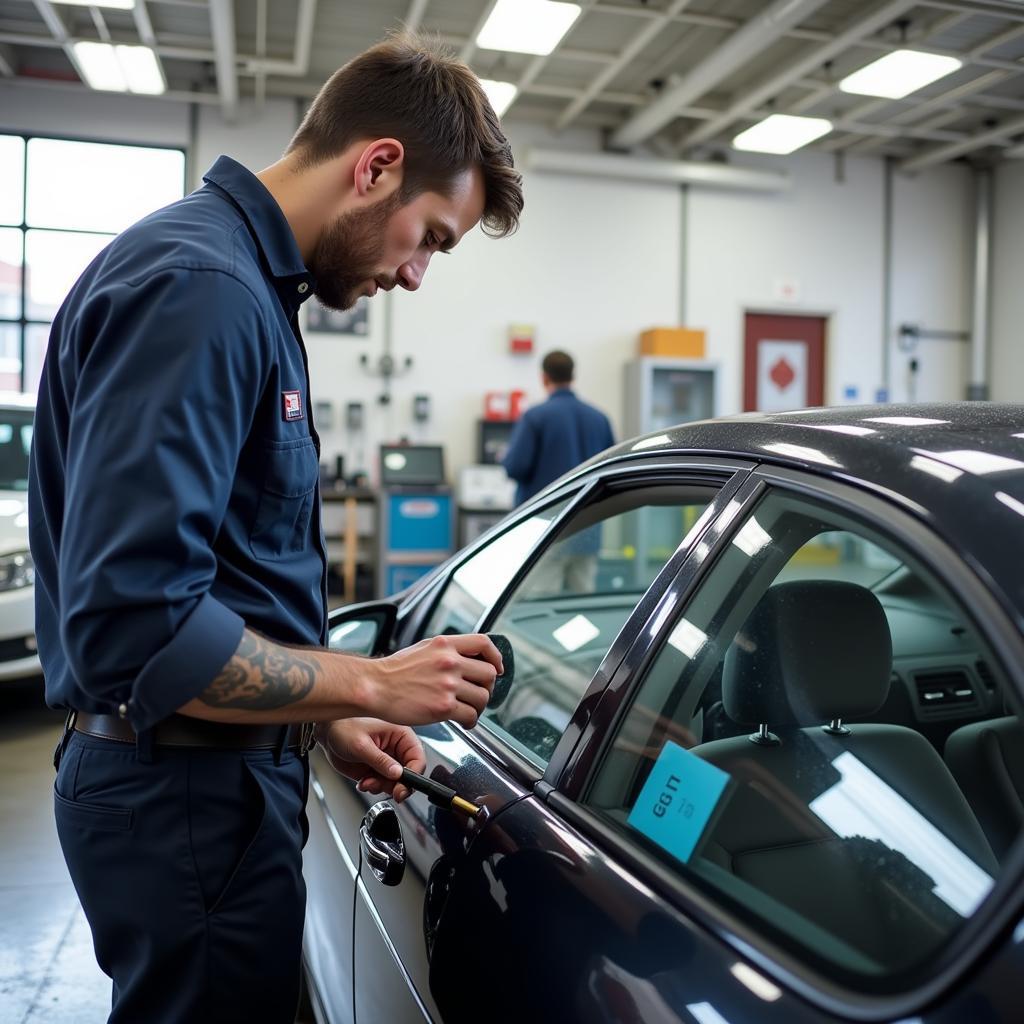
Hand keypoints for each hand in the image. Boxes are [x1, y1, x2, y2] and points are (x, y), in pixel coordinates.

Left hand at [317, 718, 424, 802]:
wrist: (326, 733)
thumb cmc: (343, 727)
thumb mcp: (362, 745)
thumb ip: (380, 761)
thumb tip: (398, 774)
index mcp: (399, 734)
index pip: (417, 757)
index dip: (413, 774)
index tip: (403, 787)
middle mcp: (396, 747)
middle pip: (409, 773)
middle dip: (397, 785)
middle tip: (390, 792)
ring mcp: (386, 759)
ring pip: (395, 782)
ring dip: (382, 786)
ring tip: (368, 781)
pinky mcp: (376, 768)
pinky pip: (383, 784)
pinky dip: (374, 787)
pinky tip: (364, 781)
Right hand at [365, 634, 502, 728]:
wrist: (374, 687)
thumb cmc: (393, 671)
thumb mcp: (423, 648)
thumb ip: (446, 651)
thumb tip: (465, 658)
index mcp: (445, 645)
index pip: (484, 644)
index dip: (496, 657)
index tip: (497, 667)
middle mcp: (450, 662)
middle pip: (488, 674)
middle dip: (487, 686)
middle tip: (478, 694)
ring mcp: (448, 685)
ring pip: (482, 697)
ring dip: (479, 706)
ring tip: (468, 710)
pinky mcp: (444, 707)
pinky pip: (471, 715)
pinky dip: (471, 721)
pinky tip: (463, 721)